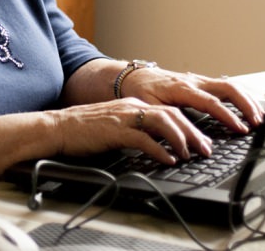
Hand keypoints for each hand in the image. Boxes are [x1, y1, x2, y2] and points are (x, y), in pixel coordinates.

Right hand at [47, 99, 214, 165]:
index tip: (201, 141)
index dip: (189, 126)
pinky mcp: (116, 130)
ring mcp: (124, 117)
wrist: (58, 127)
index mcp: (133, 104)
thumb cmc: (84, 130)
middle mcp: (132, 107)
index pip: (169, 111)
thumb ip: (136, 130)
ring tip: (191, 154)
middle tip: (206, 149)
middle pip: (172, 115)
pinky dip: (159, 149)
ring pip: (163, 122)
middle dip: (193, 132)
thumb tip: (157, 145)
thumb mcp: (115, 126)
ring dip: (181, 139)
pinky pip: (144, 139)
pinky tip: (168, 160)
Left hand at [122, 66, 264, 133]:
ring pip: (230, 85)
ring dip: (247, 100)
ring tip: (260, 117)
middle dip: (246, 105)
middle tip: (258, 123)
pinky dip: (241, 97)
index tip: (241, 128)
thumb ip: (168, 123)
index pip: (210, 102)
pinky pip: (226, 87)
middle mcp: (194, 82)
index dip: (227, 116)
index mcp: (182, 89)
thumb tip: (187, 140)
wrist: (133, 77)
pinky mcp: (201, 83)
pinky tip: (250, 107)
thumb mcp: (150, 109)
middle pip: (228, 88)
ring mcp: (199, 81)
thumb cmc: (141, 93)